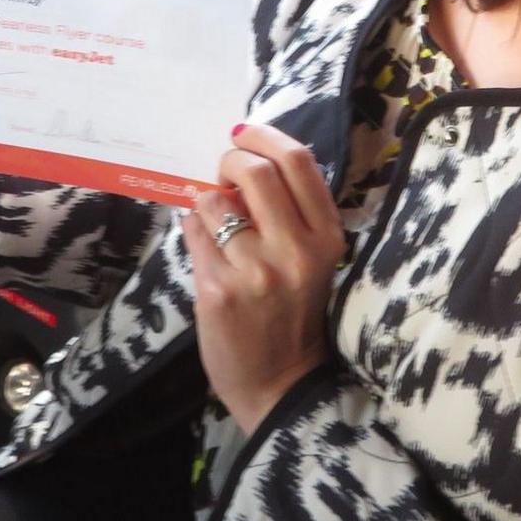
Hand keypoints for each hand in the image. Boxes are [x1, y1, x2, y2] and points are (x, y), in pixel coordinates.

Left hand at [179, 123, 344, 435]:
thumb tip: (243, 162)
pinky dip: (193, 231)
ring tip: (216, 226)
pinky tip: (205, 250)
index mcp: (327, 237)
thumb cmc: (294, 316)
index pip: (299, 162)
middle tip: (222, 172)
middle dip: (229, 161)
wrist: (280, 386)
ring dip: (207, 204)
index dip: (264, 137)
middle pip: (254, 171)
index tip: (244, 134)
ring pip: (214, 202)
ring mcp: (255, 271)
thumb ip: (288, 214)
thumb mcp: (310, 261)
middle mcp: (296, 250)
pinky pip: (193, 235)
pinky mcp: (218, 290)